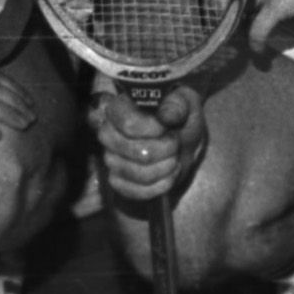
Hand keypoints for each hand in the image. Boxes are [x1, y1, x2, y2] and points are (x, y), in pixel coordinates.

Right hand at [91, 83, 204, 204]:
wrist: (184, 141)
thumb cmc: (180, 117)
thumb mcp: (185, 102)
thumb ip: (178, 105)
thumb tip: (166, 116)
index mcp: (119, 106)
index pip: (126, 122)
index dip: (148, 128)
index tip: (165, 128)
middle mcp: (107, 131)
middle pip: (129, 149)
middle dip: (161, 149)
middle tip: (175, 143)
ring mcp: (110, 157)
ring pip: (134, 172)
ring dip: (164, 167)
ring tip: (175, 158)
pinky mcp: (118, 181)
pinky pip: (135, 191)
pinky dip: (159, 185)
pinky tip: (169, 174)